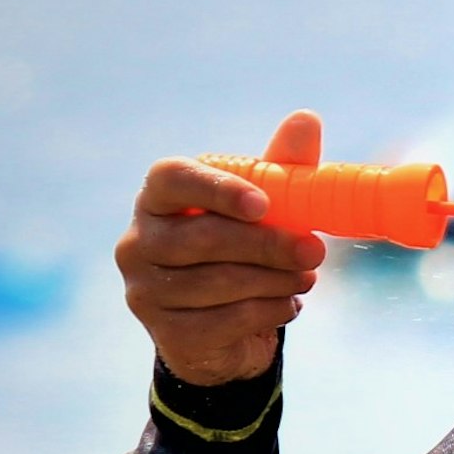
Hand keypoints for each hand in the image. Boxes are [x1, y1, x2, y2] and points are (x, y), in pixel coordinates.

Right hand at [116, 112, 329, 386]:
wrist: (221, 330)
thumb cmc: (240, 251)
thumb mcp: (263, 208)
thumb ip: (281, 167)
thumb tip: (307, 118)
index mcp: (158, 198)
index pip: (172, 179)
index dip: (217, 188)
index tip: (264, 204)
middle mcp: (138, 241)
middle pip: (204, 239)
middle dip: (268, 245)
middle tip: (314, 249)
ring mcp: (145, 291)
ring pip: (219, 283)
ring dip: (276, 279)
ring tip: (306, 276)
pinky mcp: (167, 334)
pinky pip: (226, 321)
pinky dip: (269, 311)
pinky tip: (289, 304)